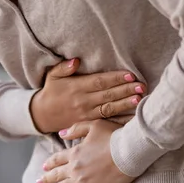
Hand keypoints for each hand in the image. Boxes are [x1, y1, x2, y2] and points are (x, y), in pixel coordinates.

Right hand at [30, 58, 144, 132]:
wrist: (42, 116)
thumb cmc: (51, 92)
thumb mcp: (52, 76)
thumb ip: (64, 67)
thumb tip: (76, 60)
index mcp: (76, 87)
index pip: (99, 81)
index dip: (115, 78)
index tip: (130, 74)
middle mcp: (83, 101)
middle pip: (107, 95)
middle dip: (125, 90)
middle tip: (141, 86)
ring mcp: (86, 113)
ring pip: (109, 108)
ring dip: (125, 104)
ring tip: (139, 99)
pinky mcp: (88, 122)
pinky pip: (106, 120)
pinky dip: (119, 119)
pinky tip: (131, 117)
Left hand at [36, 120, 135, 182]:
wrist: (129, 152)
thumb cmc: (114, 137)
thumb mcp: (94, 126)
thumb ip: (76, 129)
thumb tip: (61, 134)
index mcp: (74, 153)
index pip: (57, 159)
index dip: (50, 164)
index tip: (44, 168)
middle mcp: (74, 168)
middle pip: (55, 175)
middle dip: (46, 180)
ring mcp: (80, 181)